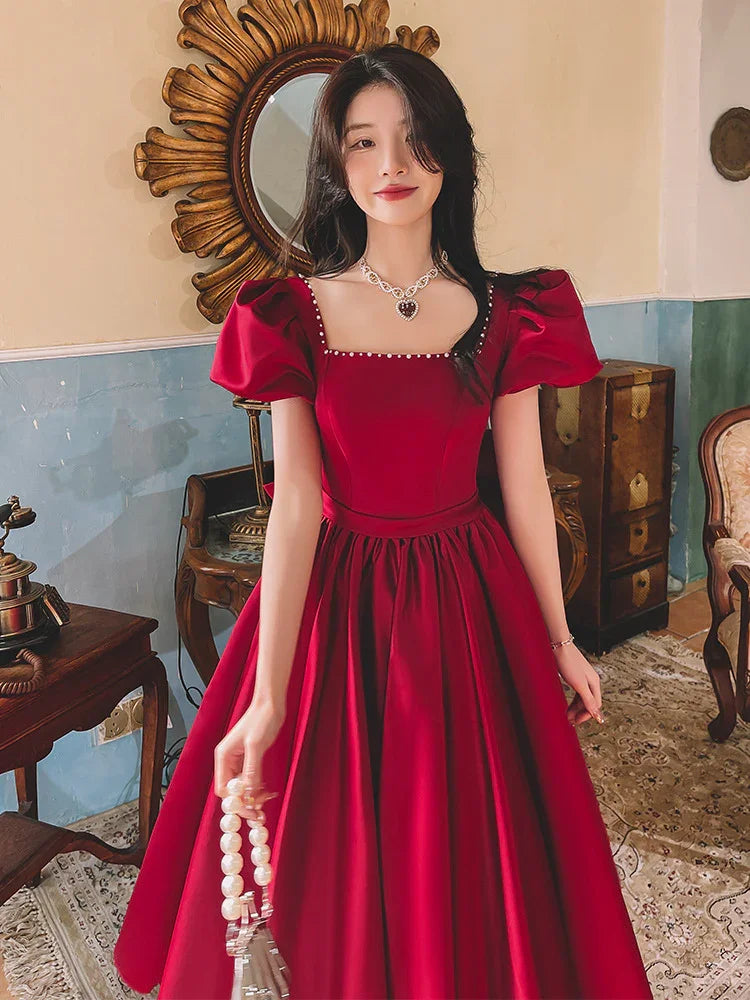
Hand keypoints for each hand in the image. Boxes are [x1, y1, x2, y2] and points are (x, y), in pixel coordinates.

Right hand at [214, 697, 284, 817]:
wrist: (271, 704)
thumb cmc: (261, 719)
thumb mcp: (255, 745)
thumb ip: (251, 769)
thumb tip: (248, 792)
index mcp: (223, 757)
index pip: (223, 789)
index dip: (235, 802)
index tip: (250, 809)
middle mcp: (228, 760)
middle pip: (232, 791)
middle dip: (245, 801)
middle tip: (260, 812)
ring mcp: (239, 760)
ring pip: (242, 787)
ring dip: (253, 796)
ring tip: (267, 799)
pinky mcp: (250, 759)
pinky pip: (250, 780)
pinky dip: (258, 788)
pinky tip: (268, 791)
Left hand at [553, 642, 604, 726]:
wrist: (559, 646)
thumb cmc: (568, 663)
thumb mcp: (578, 684)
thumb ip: (588, 700)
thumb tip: (598, 715)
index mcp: (594, 683)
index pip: (595, 705)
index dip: (586, 715)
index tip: (575, 722)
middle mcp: (591, 681)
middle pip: (589, 702)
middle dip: (580, 712)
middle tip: (569, 720)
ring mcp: (583, 678)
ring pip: (582, 697)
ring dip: (576, 707)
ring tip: (567, 715)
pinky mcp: (575, 675)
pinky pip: (577, 692)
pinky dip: (573, 700)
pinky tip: (568, 704)